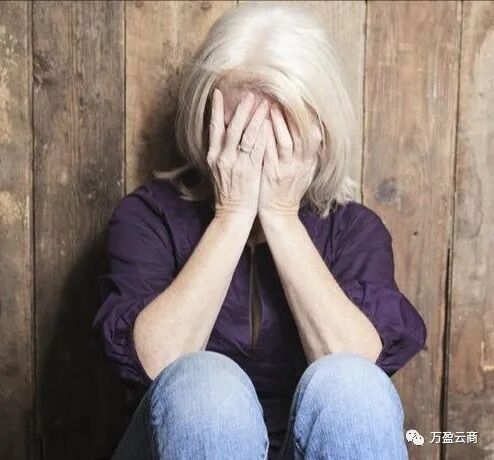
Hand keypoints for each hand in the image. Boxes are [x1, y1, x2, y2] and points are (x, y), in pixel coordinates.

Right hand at [207, 88, 270, 220]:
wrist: (232, 213)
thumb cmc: (229, 192)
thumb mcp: (220, 169)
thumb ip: (222, 151)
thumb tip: (227, 133)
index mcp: (213, 156)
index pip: (214, 128)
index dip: (215, 109)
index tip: (218, 93)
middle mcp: (222, 157)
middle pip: (231, 127)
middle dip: (241, 109)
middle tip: (250, 93)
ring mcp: (236, 164)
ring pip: (246, 135)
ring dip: (256, 117)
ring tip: (264, 103)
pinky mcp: (249, 171)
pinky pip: (257, 149)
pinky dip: (263, 135)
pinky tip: (270, 124)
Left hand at [258, 104, 320, 218]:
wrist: (279, 213)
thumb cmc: (289, 190)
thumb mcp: (305, 171)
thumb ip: (309, 152)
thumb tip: (315, 130)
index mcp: (310, 161)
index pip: (315, 135)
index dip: (310, 117)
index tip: (303, 100)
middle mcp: (300, 164)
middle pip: (302, 134)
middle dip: (294, 114)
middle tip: (285, 94)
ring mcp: (286, 169)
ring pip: (286, 142)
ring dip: (279, 122)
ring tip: (270, 104)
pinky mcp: (271, 174)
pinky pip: (269, 153)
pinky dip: (265, 138)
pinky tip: (259, 125)